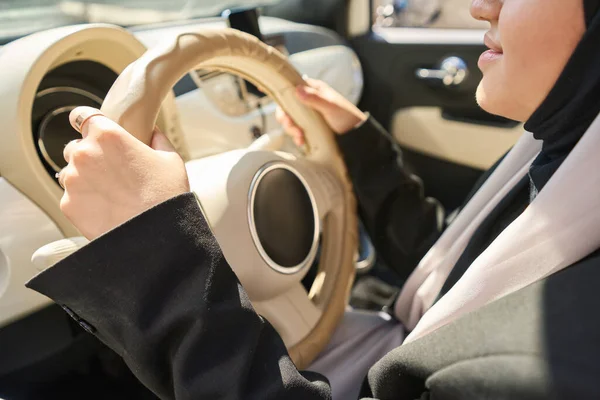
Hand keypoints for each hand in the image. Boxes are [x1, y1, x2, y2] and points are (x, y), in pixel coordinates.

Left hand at [58, 107, 189, 239]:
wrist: (156, 237)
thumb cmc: (166, 196)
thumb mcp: (170, 159)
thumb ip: (157, 139)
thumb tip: (152, 131)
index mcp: (108, 136)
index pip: (82, 115)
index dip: (88, 122)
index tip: (93, 131)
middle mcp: (84, 154)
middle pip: (75, 146)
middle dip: (89, 155)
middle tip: (111, 171)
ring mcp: (73, 180)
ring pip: (70, 172)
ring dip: (84, 178)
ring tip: (109, 193)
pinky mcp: (68, 204)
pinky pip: (71, 196)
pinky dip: (84, 200)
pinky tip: (106, 208)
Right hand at [276, 78, 366, 145]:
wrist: (356, 135)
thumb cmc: (346, 116)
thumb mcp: (331, 106)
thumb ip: (315, 98)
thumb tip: (297, 90)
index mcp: (313, 89)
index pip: (291, 89)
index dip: (284, 100)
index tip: (285, 113)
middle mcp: (308, 100)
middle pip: (287, 107)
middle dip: (286, 120)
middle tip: (293, 128)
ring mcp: (308, 115)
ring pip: (290, 120)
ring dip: (291, 130)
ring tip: (300, 138)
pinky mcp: (309, 128)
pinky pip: (296, 130)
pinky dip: (296, 137)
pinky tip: (302, 142)